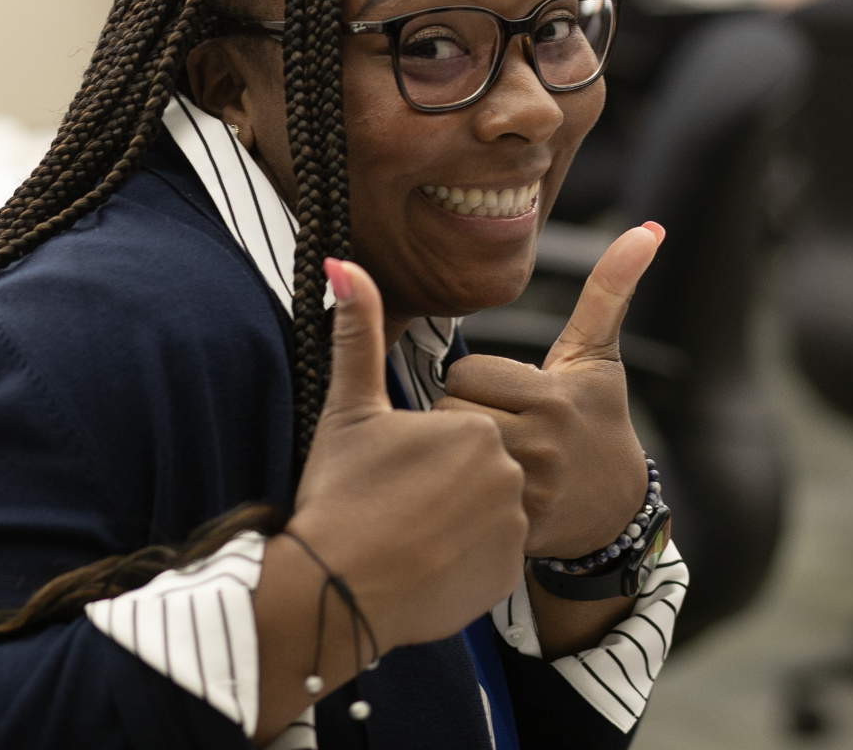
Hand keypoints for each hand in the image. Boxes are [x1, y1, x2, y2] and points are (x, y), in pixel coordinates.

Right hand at [289, 258, 528, 649]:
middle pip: (471, 468)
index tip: (388, 473)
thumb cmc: (340, 494)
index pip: (451, 428)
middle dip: (437, 483)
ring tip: (409, 534)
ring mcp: (514, 526)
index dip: (413, 450)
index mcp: (476, 427)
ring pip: (483, 510)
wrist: (337, 590)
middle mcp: (510, 471)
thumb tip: (343, 263)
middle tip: (395, 505)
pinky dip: (465, 560)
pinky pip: (491, 554)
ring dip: (453, 520)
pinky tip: (428, 564)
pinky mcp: (509, 572)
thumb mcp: (348, 411)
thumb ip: (356, 333)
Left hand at [434, 223, 662, 557]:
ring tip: (490, 455)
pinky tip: (483, 492)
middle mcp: (542, 443)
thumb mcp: (597, 356)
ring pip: (447, 450)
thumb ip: (610, 291)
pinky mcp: (512, 528)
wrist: (612, 511)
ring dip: (455, 452)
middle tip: (499, 427)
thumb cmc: (596, 419)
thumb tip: (648, 228)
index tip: (507, 396)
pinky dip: (457, 491)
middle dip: (464, 414)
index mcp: (554, 396)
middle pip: (450, 409)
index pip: (468, 372)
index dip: (479, 381)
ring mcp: (528, 490)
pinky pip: (452, 493)